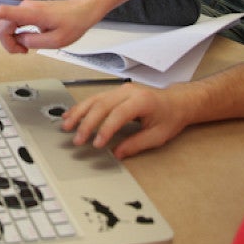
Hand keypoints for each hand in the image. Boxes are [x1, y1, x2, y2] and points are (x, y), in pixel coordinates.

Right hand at [0, 0, 96, 52]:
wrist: (82, 9)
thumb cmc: (73, 22)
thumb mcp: (57, 41)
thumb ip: (35, 42)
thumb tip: (20, 42)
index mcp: (31, 14)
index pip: (5, 12)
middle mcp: (25, 8)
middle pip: (2, 26)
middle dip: (7, 43)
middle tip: (22, 52)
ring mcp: (24, 9)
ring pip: (6, 27)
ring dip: (12, 40)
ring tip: (26, 48)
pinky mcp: (26, 12)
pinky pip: (13, 25)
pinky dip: (16, 36)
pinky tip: (27, 41)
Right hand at [62, 82, 198, 158]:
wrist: (177, 102)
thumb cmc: (170, 117)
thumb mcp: (157, 135)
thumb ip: (135, 144)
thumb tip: (116, 153)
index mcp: (141, 101)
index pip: (118, 114)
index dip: (105, 129)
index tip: (96, 144)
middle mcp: (128, 92)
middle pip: (102, 105)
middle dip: (87, 123)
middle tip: (77, 139)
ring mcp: (120, 90)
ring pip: (94, 99)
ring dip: (79, 113)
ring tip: (66, 126)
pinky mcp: (115, 92)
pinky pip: (95, 98)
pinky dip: (82, 107)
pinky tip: (70, 114)